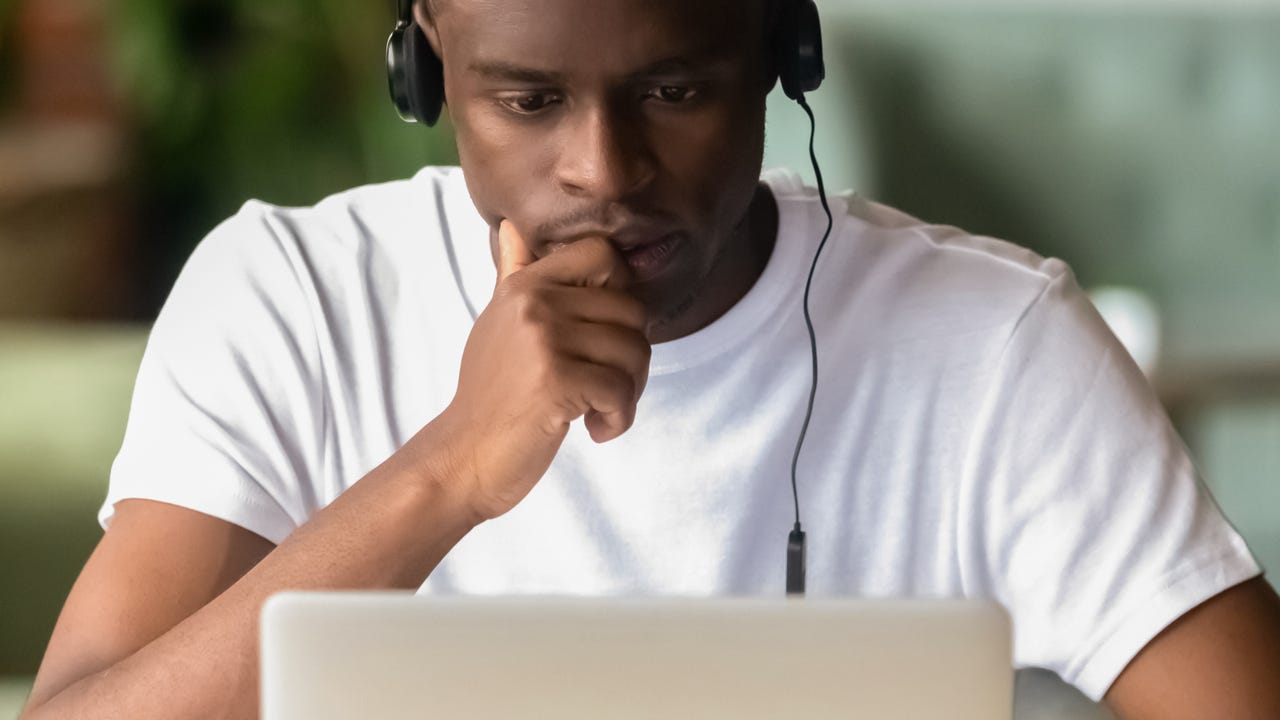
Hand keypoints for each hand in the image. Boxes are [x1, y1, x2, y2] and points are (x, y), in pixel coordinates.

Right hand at [435, 220, 651, 520]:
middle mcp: (533, 302)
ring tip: (597, 410)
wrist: (464, 456)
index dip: (621, 292)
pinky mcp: (555, 381)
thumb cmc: (490, 396)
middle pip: (632, 311)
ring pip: (634, 351)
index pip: (602, 253)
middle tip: (605, 388)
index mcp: (524, 285)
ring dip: (627, 392)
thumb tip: (512, 228)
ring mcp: (543, 340)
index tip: (603, 331)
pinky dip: (618, 418)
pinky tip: (594, 429)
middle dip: (632, 358)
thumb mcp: (497, 324)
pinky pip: (621, 390)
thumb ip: (513, 276)